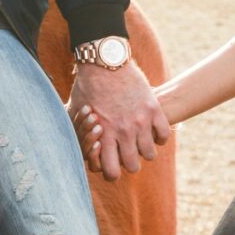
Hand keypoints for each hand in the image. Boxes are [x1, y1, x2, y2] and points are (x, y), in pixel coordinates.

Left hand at [68, 62, 169, 180]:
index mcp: (104, 135)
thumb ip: (77, 131)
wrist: (105, 61)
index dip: (112, 173)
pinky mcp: (153, 109)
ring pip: (150, 154)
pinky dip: (160, 136)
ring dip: (146, 150)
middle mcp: (123, 132)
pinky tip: (153, 131)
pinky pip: (164, 135)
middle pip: (133, 166)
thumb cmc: (87, 86)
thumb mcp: (76, 111)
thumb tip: (70, 145)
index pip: (111, 171)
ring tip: (142, 142)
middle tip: (129, 154)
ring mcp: (140, 121)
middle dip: (131, 163)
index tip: (113, 165)